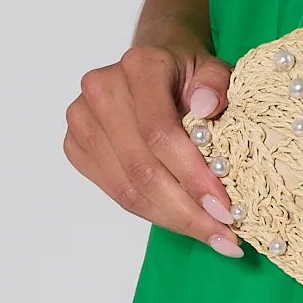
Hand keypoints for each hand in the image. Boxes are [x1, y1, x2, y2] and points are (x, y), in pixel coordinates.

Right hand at [63, 25, 244, 255]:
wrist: (156, 67)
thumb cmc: (190, 75)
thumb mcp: (215, 71)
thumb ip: (217, 84)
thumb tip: (207, 107)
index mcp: (139, 66)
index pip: (160, 132)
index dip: (192, 175)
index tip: (225, 208)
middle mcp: (102, 90)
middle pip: (142, 168)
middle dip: (187, 209)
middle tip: (224, 234)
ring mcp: (82, 119)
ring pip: (126, 189)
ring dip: (172, 219)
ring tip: (211, 235)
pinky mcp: (76, 146)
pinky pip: (116, 193)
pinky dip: (153, 213)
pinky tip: (184, 222)